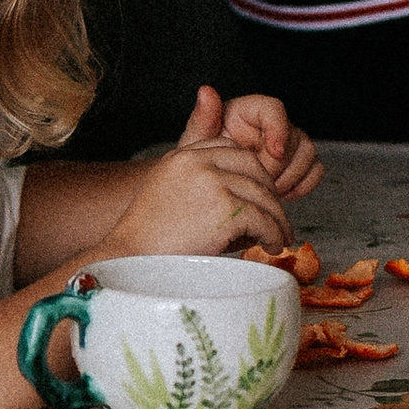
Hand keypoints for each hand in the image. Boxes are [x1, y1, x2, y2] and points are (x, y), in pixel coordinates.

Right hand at [105, 123, 290, 259]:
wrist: (129, 260)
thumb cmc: (146, 242)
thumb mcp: (165, 196)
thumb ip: (197, 187)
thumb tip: (244, 200)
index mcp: (181, 156)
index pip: (227, 147)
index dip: (247, 170)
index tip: (255, 193)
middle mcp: (197, 161)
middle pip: (252, 166)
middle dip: (268, 191)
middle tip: (274, 216)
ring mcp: (212, 181)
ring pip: (263, 194)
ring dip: (276, 218)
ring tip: (278, 237)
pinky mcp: (225, 208)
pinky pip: (262, 219)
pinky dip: (273, 234)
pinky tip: (271, 245)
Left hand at [189, 85, 322, 203]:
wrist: (210, 189)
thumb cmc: (201, 163)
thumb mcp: (194, 145)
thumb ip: (201, 120)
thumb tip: (206, 92)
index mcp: (246, 112)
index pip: (274, 109)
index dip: (279, 129)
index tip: (275, 152)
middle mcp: (269, 124)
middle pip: (294, 136)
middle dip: (277, 166)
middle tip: (256, 182)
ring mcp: (286, 144)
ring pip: (308, 153)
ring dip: (290, 177)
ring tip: (264, 191)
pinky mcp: (295, 164)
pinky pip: (314, 171)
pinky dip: (302, 186)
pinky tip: (280, 195)